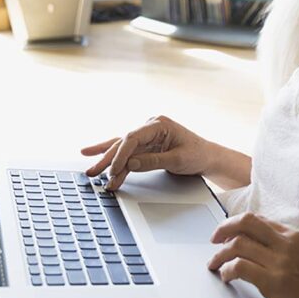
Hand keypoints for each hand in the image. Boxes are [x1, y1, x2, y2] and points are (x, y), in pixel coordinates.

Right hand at [80, 115, 211, 190]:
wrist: (207, 157)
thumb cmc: (197, 154)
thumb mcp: (177, 160)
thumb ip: (153, 161)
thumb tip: (130, 164)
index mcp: (159, 124)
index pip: (133, 138)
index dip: (121, 155)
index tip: (113, 171)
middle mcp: (150, 127)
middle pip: (123, 143)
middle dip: (108, 159)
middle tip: (93, 173)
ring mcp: (147, 136)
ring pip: (122, 148)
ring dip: (108, 162)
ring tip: (91, 173)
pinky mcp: (146, 145)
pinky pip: (127, 152)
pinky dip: (114, 159)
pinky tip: (94, 155)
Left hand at [208, 212, 298, 297]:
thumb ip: (281, 248)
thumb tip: (251, 245)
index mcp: (293, 237)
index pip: (258, 220)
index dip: (236, 224)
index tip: (225, 234)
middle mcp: (286, 244)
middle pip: (246, 222)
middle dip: (224, 228)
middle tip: (213, 240)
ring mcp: (280, 262)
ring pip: (238, 244)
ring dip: (220, 254)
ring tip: (214, 264)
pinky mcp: (274, 281)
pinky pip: (240, 267)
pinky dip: (227, 270)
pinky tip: (226, 277)